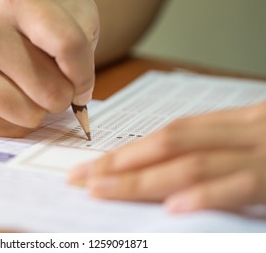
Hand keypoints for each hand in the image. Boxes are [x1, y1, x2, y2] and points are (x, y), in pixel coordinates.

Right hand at [0, 0, 98, 136]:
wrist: (10, 35)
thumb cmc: (47, 29)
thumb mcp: (77, 17)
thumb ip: (84, 48)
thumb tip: (77, 94)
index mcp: (16, 0)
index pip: (69, 46)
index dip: (85, 74)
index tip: (82, 82)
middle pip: (51, 90)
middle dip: (62, 95)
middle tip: (52, 81)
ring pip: (28, 114)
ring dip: (40, 110)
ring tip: (31, 90)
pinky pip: (4, 130)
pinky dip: (17, 125)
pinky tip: (13, 102)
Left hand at [69, 102, 265, 212]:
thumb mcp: (250, 139)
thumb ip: (213, 148)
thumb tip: (158, 166)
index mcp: (232, 122)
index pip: (168, 134)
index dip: (126, 150)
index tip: (90, 165)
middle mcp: (242, 131)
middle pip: (168, 144)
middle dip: (120, 162)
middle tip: (80, 177)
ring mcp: (260, 153)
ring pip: (191, 163)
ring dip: (142, 179)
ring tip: (103, 190)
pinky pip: (238, 185)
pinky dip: (203, 195)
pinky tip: (171, 206)